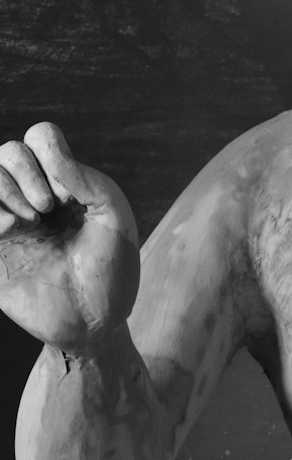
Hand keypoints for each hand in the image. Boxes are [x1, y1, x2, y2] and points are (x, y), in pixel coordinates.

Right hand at [0, 122, 138, 351]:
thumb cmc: (111, 266)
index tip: (70, 195)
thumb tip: (47, 151)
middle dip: (24, 172)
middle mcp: (32, 197)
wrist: (95, 321)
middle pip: (7, 151)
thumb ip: (83, 177)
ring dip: (3, 189)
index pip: (39, 137)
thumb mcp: (112, 214)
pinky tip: (9, 229)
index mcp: (63, 183)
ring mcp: (9, 223)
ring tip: (28, 221)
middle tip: (47, 208)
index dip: (50, 156)